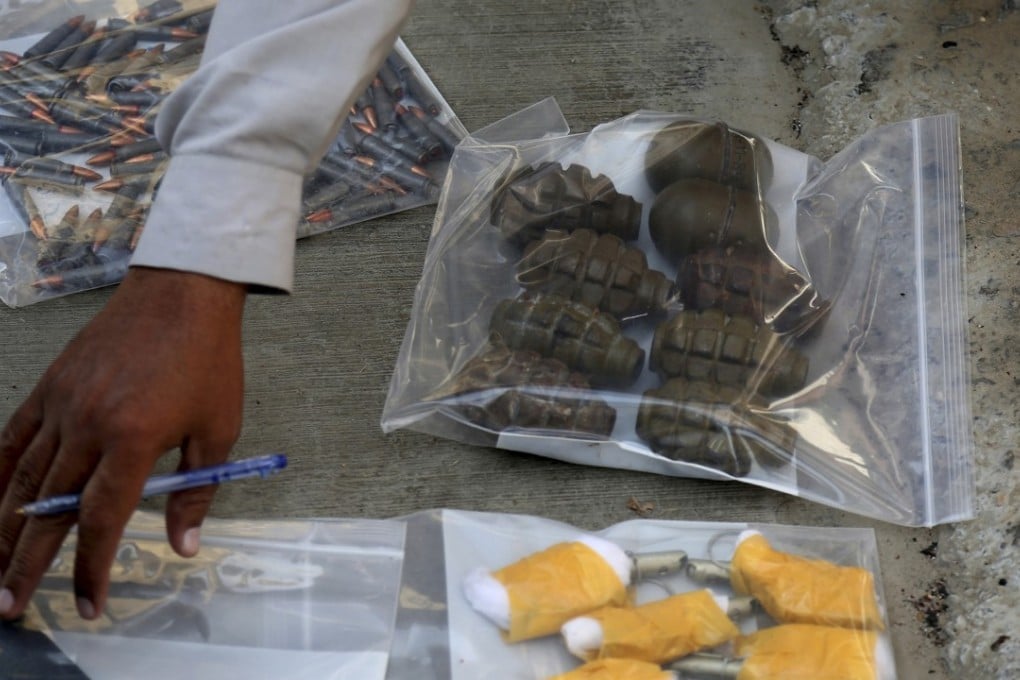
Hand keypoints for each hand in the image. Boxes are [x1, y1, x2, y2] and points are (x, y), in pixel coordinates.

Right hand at [0, 267, 246, 620]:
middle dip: (27, 564)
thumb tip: (184, 546)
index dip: (90, 568)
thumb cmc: (208, 360)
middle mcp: (89, 425)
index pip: (101, 519)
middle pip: (49, 509)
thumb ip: (198, 491)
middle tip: (9, 607)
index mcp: (135, 439)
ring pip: (21, 479)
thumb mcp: (219, 429)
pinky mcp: (49, 386)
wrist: (183, 292)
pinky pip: (11, 437)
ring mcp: (62, 404)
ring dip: (1, 530)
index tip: (88, 605)